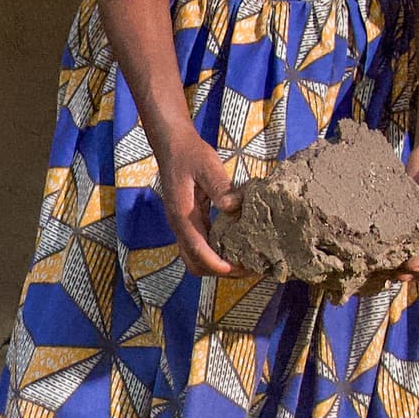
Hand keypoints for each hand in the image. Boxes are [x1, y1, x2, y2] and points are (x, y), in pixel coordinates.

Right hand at [155, 130, 238, 277]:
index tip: (238, 269)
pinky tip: (234, 247)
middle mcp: (179, 226)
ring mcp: (182, 226)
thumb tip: (234, 207)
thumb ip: (220, 187)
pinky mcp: (188, 222)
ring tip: (243, 262)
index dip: (218, 265)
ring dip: (217, 265)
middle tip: (246, 268)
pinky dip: (215, 254)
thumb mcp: (207, 165)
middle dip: (219, 271)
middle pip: (195, 263)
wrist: (172, 146)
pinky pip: (199, 247)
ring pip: (195, 259)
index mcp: (182, 216)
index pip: (198, 251)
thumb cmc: (190, 154)